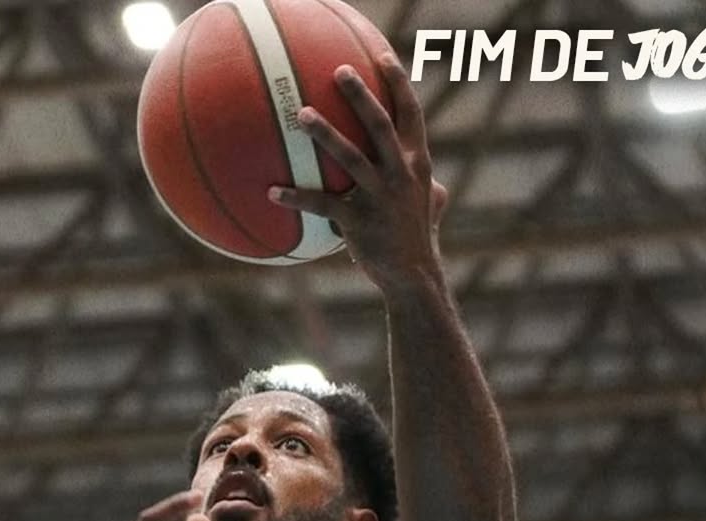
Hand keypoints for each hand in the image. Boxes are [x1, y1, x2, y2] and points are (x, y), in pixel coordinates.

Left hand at [268, 55, 447, 290]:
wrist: (413, 276)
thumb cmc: (418, 238)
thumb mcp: (432, 206)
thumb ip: (429, 187)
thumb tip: (434, 184)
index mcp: (416, 163)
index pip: (410, 114)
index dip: (398, 83)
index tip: (381, 57)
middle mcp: (399, 174)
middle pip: (379, 125)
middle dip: (360, 95)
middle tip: (338, 72)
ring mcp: (379, 197)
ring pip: (349, 157)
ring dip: (324, 133)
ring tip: (301, 115)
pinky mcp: (357, 222)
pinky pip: (321, 205)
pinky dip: (295, 198)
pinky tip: (271, 192)